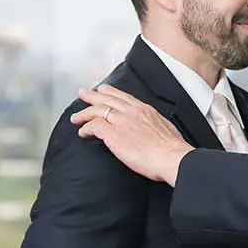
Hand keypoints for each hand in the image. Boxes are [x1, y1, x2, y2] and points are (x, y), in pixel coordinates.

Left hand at [71, 85, 193, 185]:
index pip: (123, 97)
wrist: (172, 157)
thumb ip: (153, 125)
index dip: (110, 93)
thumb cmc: (172, 149)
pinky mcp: (114, 135)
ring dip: (84, 113)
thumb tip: (149, 131)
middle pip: (107, 99)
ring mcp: (122, 122)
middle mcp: (132, 112)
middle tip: (82, 94)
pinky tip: (82, 133)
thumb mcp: (165, 128)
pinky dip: (85, 128)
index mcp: (145, 110)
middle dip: (92, 96)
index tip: (102, 90)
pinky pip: (94, 126)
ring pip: (97, 110)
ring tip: (75, 117)